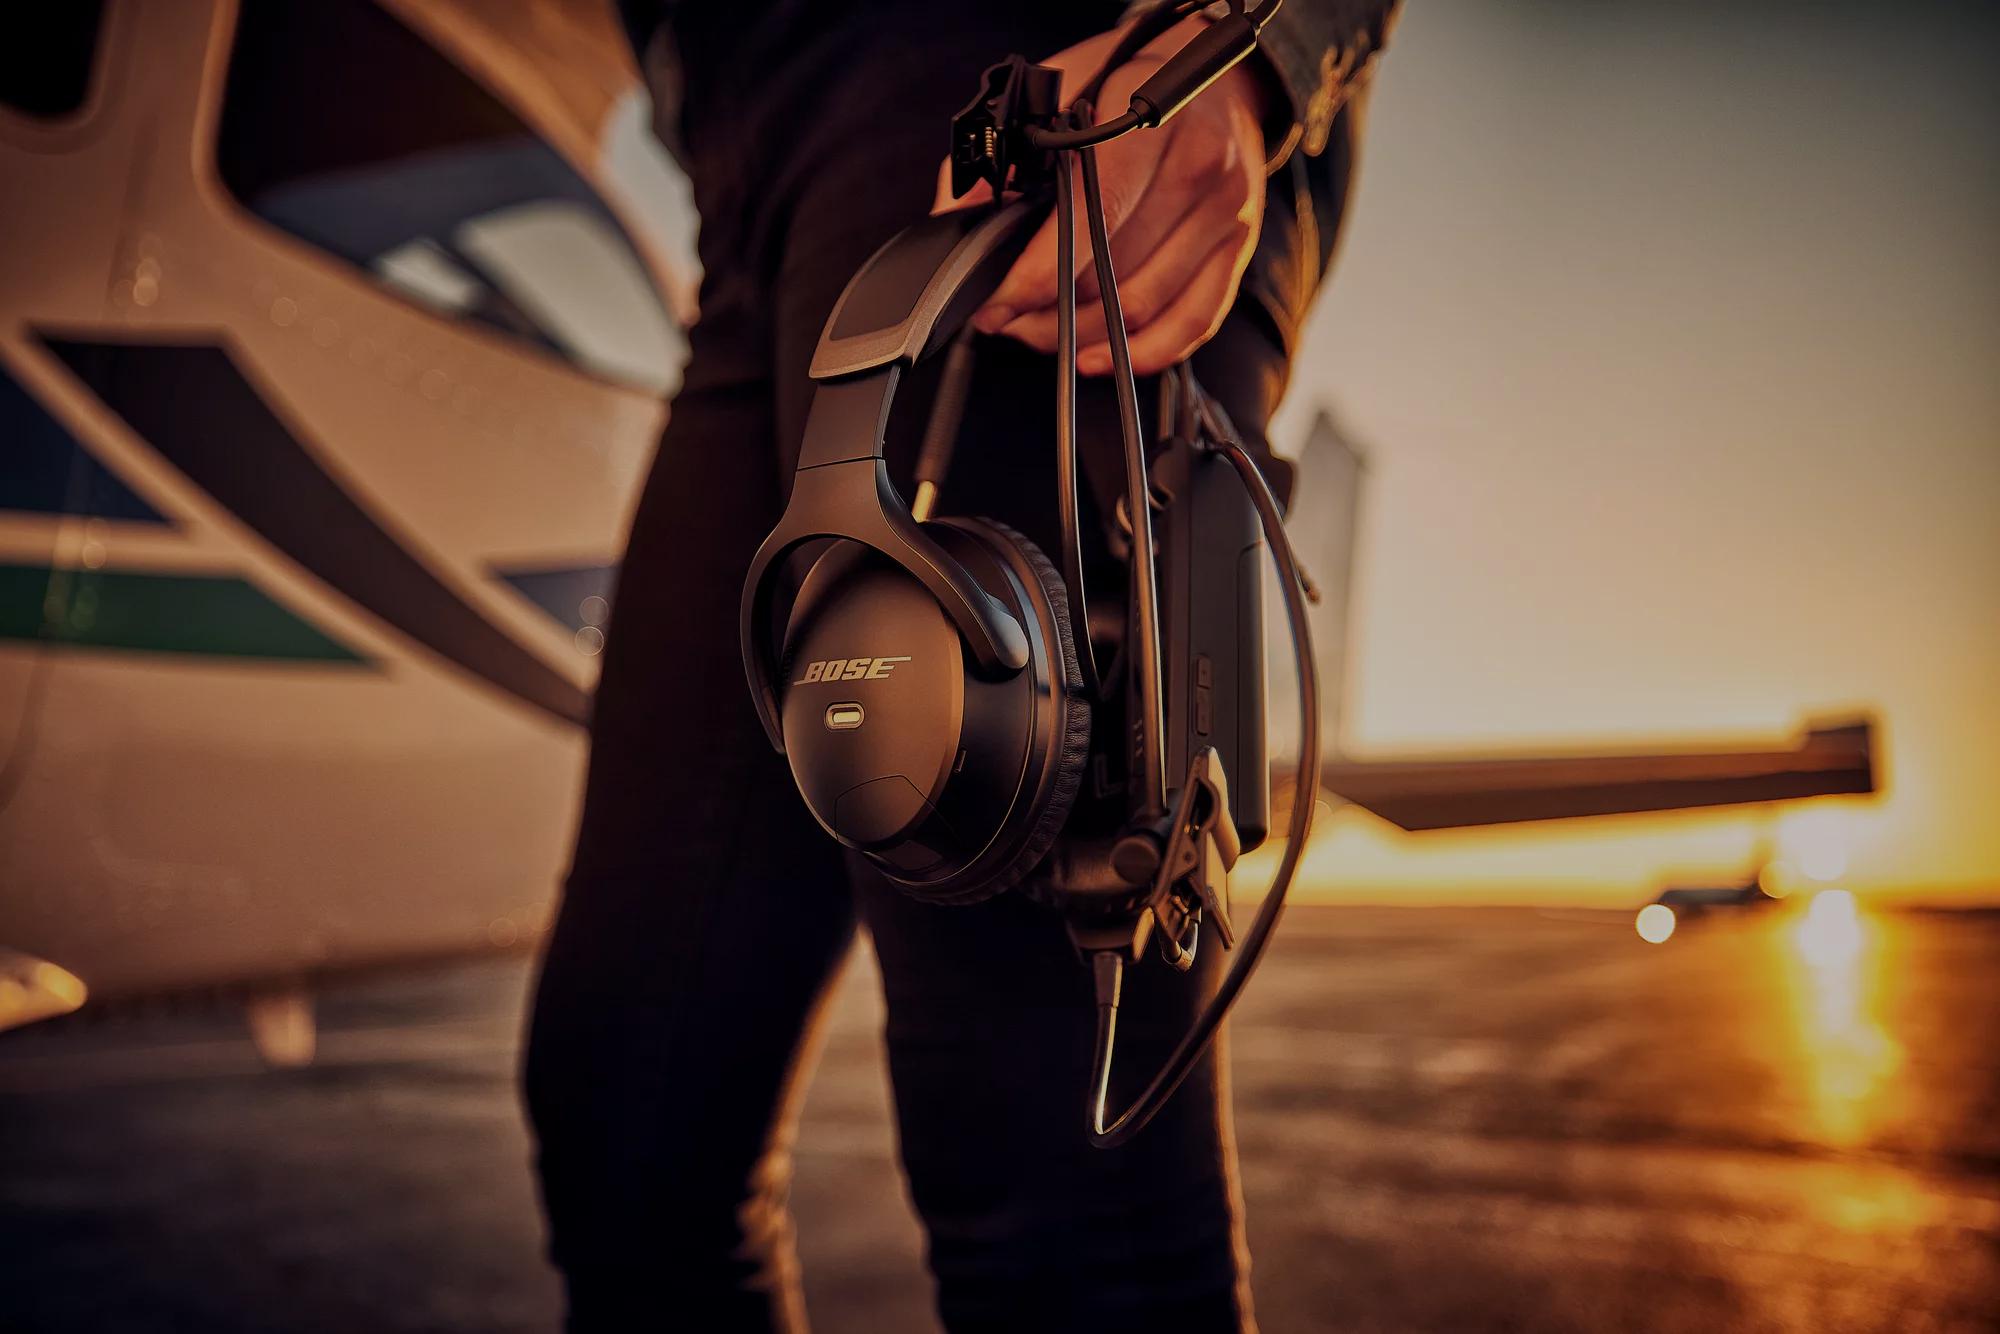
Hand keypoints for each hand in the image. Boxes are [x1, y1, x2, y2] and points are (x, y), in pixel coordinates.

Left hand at [931, 17, 1268, 376]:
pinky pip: (1193, 323)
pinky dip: (1144, 354)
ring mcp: (1225, 215)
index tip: (997, 302)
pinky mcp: (1237, 250)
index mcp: (1152, 123)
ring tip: (1039, 334)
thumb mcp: (1065, 87)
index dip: (1037, 273)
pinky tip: (1101, 359)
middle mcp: (1199, 169)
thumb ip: (1007, 151)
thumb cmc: (1135, 80)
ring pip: (1143, 307)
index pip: (1093, 217)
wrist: (1220, 77)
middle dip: (1046, 311)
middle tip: (1006, 319)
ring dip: (1083, 336)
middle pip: (1112, 273)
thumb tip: (959, 216)